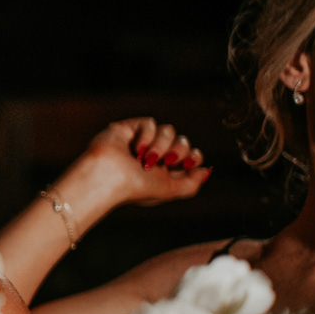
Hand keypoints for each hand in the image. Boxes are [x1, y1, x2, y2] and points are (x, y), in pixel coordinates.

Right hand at [58, 117, 209, 213]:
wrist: (108, 178)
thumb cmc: (135, 188)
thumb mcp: (169, 191)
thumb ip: (191, 184)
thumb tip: (206, 171)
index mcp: (164, 170)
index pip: (190, 155)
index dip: (193, 156)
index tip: (188, 164)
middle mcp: (154, 154)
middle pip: (182, 140)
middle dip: (178, 151)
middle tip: (165, 162)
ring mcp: (141, 140)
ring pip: (168, 130)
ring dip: (161, 146)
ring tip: (145, 159)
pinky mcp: (128, 128)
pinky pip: (150, 123)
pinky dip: (147, 136)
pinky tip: (136, 149)